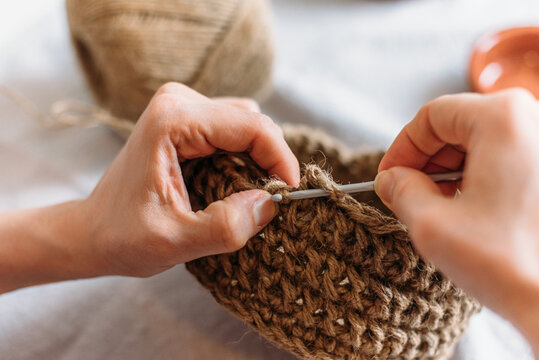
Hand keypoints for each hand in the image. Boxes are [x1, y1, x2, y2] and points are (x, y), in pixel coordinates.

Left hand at [83, 83, 299, 276]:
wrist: (92, 232)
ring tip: (247, 196)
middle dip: (270, 161)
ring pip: (247, 125)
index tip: (290, 195)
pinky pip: (234, 131)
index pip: (252, 127)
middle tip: (271, 201)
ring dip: (258, 160)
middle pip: (252, 122)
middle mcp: (178, 102)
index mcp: (173, 121)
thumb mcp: (175, 242)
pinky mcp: (185, 120)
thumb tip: (270, 203)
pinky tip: (232, 185)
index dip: (280, 160)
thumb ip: (226, 226)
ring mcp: (181, 107)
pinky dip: (244, 158)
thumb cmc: (123, 236)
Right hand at [374, 89, 538, 351]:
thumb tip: (391, 179)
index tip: (389, 178)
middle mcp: (533, 119)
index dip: (401, 148)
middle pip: (458, 126)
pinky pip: (505, 158)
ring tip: (441, 209)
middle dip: (426, 162)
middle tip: (409, 196)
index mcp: (502, 119)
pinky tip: (471, 211)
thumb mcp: (432, 224)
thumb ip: (400, 191)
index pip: (431, 117)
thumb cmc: (512, 262)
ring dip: (451, 173)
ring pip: (481, 143)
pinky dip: (478, 178)